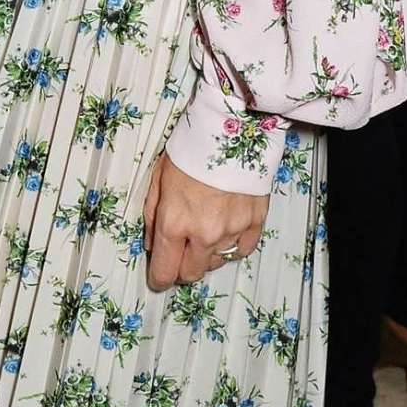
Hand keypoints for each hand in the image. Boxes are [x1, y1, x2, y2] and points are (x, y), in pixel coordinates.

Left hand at [143, 152, 266, 289]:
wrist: (230, 128)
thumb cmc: (190, 148)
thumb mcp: (158, 177)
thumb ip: (152, 215)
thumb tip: (152, 244)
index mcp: (174, 222)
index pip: (164, 270)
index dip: (159, 277)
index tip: (158, 276)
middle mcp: (202, 233)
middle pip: (190, 274)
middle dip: (181, 267)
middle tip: (180, 251)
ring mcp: (231, 231)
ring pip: (215, 263)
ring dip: (206, 254)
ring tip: (203, 228)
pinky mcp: (254, 224)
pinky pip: (240, 250)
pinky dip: (231, 245)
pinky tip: (225, 228)